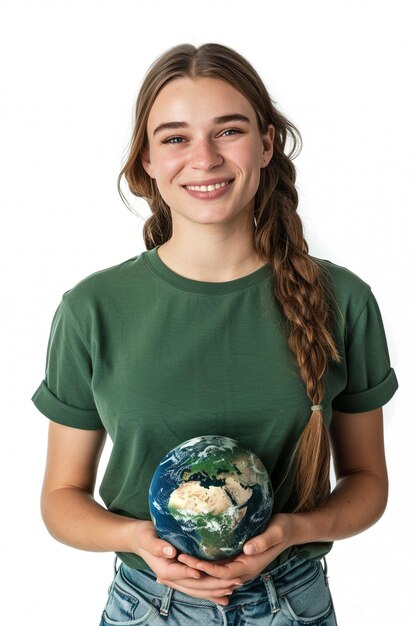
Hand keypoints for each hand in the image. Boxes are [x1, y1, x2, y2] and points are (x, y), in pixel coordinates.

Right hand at [134, 521, 240, 604]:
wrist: (140, 540)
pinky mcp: (182, 577)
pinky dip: (211, 593)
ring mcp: (178, 580)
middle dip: (215, 584)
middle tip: (235, 579)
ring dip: (217, 590)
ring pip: (199, 590)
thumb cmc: (145, 536)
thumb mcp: (147, 537)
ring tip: (235, 586)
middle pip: (195, 586)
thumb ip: (157, 546)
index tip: (216, 572)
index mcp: (165, 570)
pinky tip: (224, 597)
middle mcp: (172, 579)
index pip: (184, 574)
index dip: (199, 573)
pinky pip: (198, 589)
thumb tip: (171, 552)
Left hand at [177, 513, 294, 583]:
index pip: (222, 572)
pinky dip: (205, 564)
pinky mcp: (239, 558)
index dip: (204, 568)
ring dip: (198, 570)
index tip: (187, 559)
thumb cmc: (283, 528)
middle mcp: (243, 570)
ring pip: (216, 574)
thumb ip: (262, 542)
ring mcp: (241, 565)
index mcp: (250, 565)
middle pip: (215, 577)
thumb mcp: (275, 532)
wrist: (291, 530)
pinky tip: (193, 556)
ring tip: (178, 560)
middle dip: (195, 571)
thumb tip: (247, 549)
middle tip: (174, 561)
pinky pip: (220, 566)